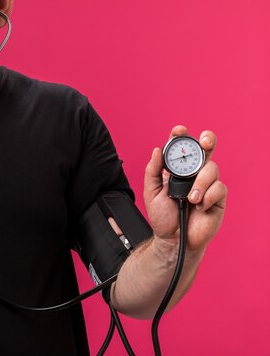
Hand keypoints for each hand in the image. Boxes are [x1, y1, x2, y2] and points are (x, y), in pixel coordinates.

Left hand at [144, 126, 226, 252]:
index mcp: (176, 169)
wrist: (173, 239)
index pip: (181, 148)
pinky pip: (219, 187)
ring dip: (200, 182)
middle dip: (207, 140)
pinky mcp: (218, 197)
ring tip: (191, 198)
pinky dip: (208, 195)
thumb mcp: (151, 192)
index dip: (181, 136)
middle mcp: (194, 173)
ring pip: (211, 168)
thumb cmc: (162, 216)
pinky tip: (200, 206)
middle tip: (204, 142)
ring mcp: (207, 184)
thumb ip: (152, 171)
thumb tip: (157, 150)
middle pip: (205, 149)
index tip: (178, 130)